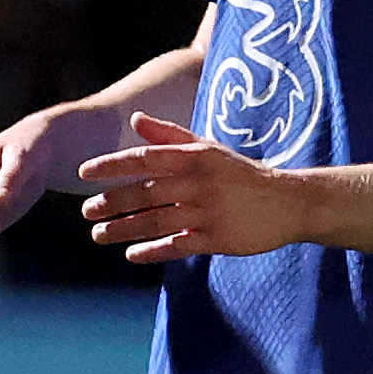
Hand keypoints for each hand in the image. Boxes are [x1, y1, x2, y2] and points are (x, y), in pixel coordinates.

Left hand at [78, 112, 313, 262]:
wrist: (288, 201)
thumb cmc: (241, 174)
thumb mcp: (209, 148)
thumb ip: (170, 136)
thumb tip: (136, 119)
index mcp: (195, 157)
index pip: (145, 158)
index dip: (113, 165)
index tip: (84, 173)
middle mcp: (199, 183)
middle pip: (146, 192)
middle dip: (112, 202)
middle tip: (87, 211)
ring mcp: (208, 212)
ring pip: (157, 221)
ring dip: (124, 229)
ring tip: (98, 235)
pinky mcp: (218, 239)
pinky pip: (178, 245)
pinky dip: (153, 251)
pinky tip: (131, 255)